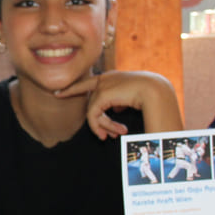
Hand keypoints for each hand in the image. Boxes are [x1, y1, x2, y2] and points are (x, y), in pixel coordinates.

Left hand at [55, 71, 182, 138]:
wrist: (155, 90)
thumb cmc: (149, 94)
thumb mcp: (131, 97)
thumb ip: (120, 101)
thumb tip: (116, 109)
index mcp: (112, 76)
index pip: (88, 82)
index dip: (73, 89)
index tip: (58, 94)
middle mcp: (105, 77)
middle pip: (90, 102)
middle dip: (97, 122)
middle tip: (105, 137)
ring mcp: (102, 84)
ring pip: (93, 111)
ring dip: (104, 126)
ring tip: (116, 135)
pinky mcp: (102, 94)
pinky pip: (94, 115)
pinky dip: (101, 126)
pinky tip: (114, 133)